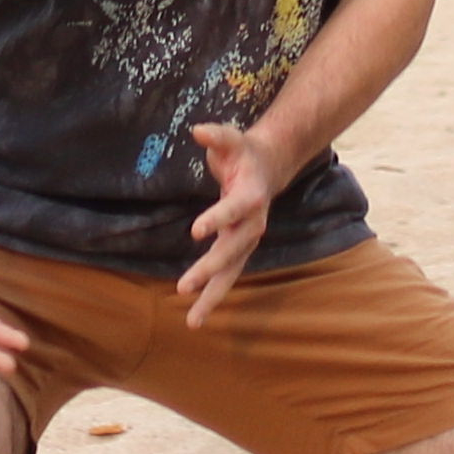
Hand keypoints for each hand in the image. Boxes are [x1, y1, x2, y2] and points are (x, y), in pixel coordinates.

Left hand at [175, 118, 295, 323]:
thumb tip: (197, 130)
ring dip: (213, 296)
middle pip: (232, 250)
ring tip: (192, 322)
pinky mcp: (240, 249)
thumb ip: (216, 136)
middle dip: (209, 269)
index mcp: (251, 195)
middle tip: (184, 286)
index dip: (217, 218)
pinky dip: (213, 295)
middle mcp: (253, 222)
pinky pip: (228, 276)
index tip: (196, 231)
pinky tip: (195, 315)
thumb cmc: (244, 152)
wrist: (269, 167)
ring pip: (232, 272)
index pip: (233, 209)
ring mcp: (247, 239)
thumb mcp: (231, 139)